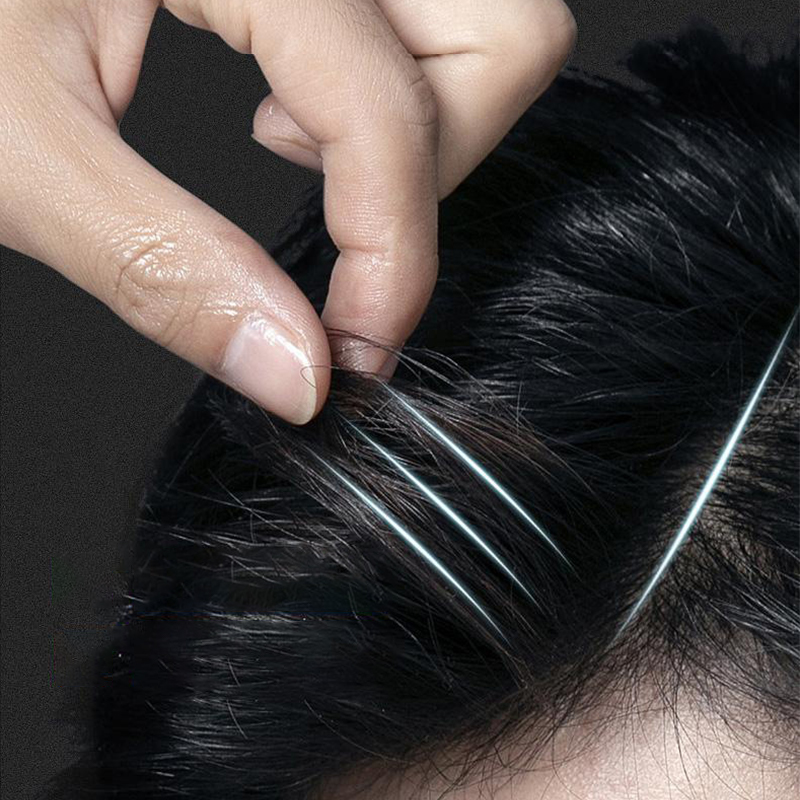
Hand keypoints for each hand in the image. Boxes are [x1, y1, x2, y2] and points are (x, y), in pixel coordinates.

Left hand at [0, 0, 575, 422]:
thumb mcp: (18, 146)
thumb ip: (161, 265)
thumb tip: (293, 371)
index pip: (390, 106)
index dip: (396, 256)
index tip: (356, 349)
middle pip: (499, 39)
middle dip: (439, 170)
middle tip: (343, 224)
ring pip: (483, 25)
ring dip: (425, 123)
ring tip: (297, 143)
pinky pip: (421, 16)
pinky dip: (389, 88)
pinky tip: (284, 107)